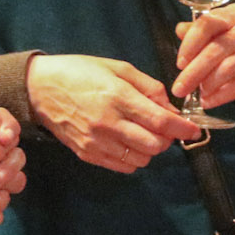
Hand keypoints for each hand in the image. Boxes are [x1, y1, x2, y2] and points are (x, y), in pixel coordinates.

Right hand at [25, 53, 198, 173]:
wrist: (40, 88)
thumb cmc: (81, 72)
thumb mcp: (118, 67)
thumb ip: (148, 87)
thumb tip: (169, 107)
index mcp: (117, 97)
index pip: (159, 121)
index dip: (182, 128)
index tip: (194, 129)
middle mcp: (108, 123)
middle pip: (154, 145)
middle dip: (166, 139)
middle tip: (163, 127)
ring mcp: (96, 142)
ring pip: (141, 159)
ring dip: (150, 149)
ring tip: (143, 134)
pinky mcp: (87, 154)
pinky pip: (123, 167)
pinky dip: (134, 158)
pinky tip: (128, 143)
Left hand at [172, 3, 234, 106]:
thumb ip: (208, 29)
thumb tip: (180, 30)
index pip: (209, 23)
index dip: (190, 43)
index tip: (179, 62)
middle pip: (217, 48)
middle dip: (194, 70)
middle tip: (178, 89)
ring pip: (230, 66)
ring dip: (209, 83)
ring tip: (198, 94)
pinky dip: (224, 95)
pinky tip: (211, 101)